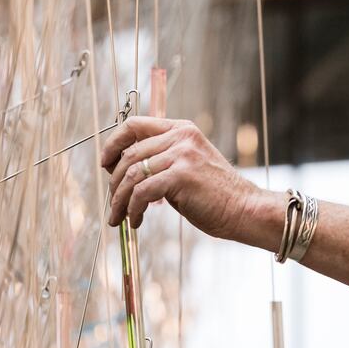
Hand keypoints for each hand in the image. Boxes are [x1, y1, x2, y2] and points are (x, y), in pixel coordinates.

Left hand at [101, 116, 257, 233]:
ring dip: (120, 200)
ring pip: (132, 175)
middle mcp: (181, 137)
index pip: (134, 125)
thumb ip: (162, 160)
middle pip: (129, 154)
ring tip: (118, 217)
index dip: (113, 144)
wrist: (243, 209)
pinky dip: (133, 209)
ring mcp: (182, 155)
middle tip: (113, 203)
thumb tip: (125, 171)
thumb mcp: (188, 166)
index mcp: (182, 129)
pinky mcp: (181, 176)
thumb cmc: (215, 195)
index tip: (105, 164)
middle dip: (114, 182)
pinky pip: (142, 192)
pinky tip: (136, 221)